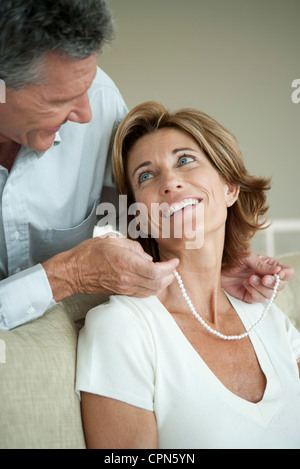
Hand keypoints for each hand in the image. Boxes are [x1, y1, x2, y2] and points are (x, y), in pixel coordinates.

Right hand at [43, 237, 178, 300]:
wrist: (74, 272)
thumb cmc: (89, 253)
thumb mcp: (112, 240)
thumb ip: (134, 247)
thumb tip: (148, 257)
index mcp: (125, 263)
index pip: (155, 271)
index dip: (169, 267)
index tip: (174, 261)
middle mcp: (127, 278)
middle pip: (157, 284)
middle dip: (170, 276)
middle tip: (172, 267)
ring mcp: (124, 288)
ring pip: (152, 291)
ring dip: (163, 284)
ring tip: (167, 274)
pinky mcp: (121, 293)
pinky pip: (143, 294)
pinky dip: (153, 289)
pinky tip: (154, 281)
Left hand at [221, 252, 294, 302]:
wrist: (217, 267)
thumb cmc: (232, 259)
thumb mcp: (247, 257)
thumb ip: (262, 265)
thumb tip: (278, 271)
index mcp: (271, 266)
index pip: (288, 272)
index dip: (287, 274)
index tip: (280, 274)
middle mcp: (268, 278)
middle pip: (281, 286)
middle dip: (273, 283)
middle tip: (263, 279)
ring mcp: (260, 288)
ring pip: (271, 295)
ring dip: (261, 288)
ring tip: (249, 278)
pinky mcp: (251, 296)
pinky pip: (259, 299)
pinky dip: (253, 291)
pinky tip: (245, 283)